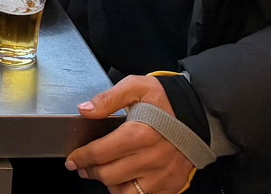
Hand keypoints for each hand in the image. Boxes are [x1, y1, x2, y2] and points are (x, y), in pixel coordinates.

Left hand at [65, 76, 194, 193]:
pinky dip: (130, 192)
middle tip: (84, 166)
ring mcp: (162, 175)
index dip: (81, 158)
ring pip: (125, 193)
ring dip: (110, 185)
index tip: (73, 160)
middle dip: (91, 171)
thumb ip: (108, 99)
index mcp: (139, 134)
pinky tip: (125, 180)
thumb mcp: (136, 87)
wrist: (198, 112)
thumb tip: (84, 110)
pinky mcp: (172, 184)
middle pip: (108, 175)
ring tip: (104, 173)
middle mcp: (151, 158)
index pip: (99, 153)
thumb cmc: (165, 100)